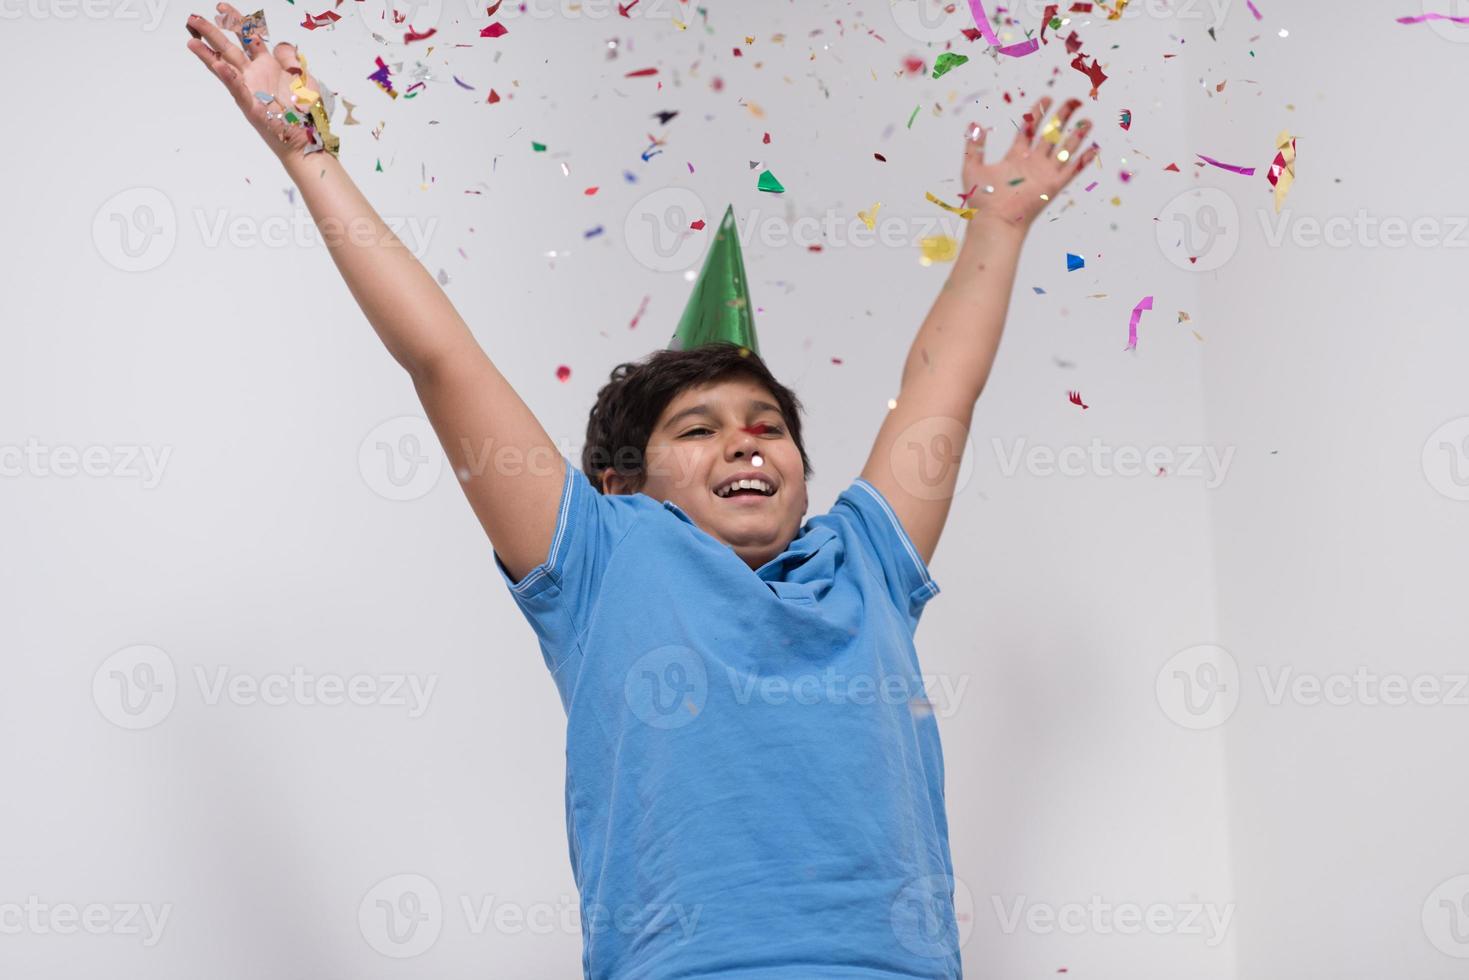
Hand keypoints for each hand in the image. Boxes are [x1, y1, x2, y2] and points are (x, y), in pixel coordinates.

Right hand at [184, 3, 326, 160]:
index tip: (222, 8)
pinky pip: (239, 90)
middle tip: (193, 18)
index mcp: (268, 66)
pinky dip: (230, 78)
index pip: (248, 38)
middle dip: (212, 32)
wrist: (308, 141)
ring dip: (209, 53)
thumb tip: (281, 44)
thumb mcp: (304, 78)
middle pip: (230, 48)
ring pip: (226, 67)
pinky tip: (219, 66)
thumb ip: (290, 59)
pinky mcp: (253, 107)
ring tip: (192, 40)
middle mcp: (256, 76)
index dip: (236, 21)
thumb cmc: (306, 113)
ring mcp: (252, 90)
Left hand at [959, 95, 1099, 237]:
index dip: (1038, 113)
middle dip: (1062, 117)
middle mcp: (1033, 163)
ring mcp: (1044, 173)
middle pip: (1051, 134)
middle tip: (1075, 101)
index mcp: (1015, 157)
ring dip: (1077, 135)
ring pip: (1065, 149)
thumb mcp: (972, 167)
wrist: (993, 221)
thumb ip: (974, 145)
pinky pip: (1072, 170)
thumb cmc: (981, 200)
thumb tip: (973, 124)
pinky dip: (1083, 160)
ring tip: (1087, 120)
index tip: (1047, 98)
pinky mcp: (1053, 185)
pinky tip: (1094, 148)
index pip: (1029, 129)